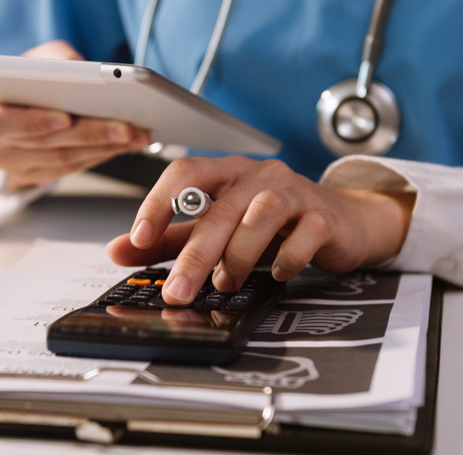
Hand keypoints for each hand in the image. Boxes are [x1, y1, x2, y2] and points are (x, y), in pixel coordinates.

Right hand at [0, 40, 150, 190]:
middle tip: (124, 128)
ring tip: (135, 135)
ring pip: (62, 161)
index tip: (66, 117)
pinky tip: (123, 144)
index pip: (1, 123)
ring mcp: (14, 165)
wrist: (7, 104)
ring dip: (102, 148)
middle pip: (44, 144)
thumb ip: (55, 58)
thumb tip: (85, 68)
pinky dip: (99, 155)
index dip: (33, 122)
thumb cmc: (20, 77)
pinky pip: (70, 169)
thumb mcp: (32, 58)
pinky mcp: (35, 175)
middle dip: (88, 135)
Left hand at [106, 156, 413, 304]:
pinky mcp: (325, 216)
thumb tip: (117, 250)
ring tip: (227, 282)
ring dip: (239, 255)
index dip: (159, 202)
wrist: (344, 221)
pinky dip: (287, 257)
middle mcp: (259, 175)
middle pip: (221, 207)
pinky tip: (277, 274)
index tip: (138, 239)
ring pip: (263, 213)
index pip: (186, 173)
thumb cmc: (276, 223)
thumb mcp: (218, 227)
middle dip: (195, 254)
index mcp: (227, 172)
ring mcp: (295, 191)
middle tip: (178, 290)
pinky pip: (305, 233)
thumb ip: (170, 239)